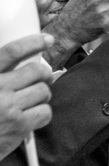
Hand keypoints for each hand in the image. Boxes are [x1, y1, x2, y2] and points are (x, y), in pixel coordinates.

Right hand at [0, 33, 53, 159]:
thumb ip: (0, 72)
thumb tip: (19, 60)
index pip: (11, 52)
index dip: (32, 43)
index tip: (47, 39)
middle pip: (35, 71)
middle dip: (42, 74)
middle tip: (41, 78)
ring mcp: (9, 108)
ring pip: (43, 91)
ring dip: (41, 95)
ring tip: (30, 100)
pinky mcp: (19, 126)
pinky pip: (45, 112)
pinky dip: (42, 113)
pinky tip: (31, 115)